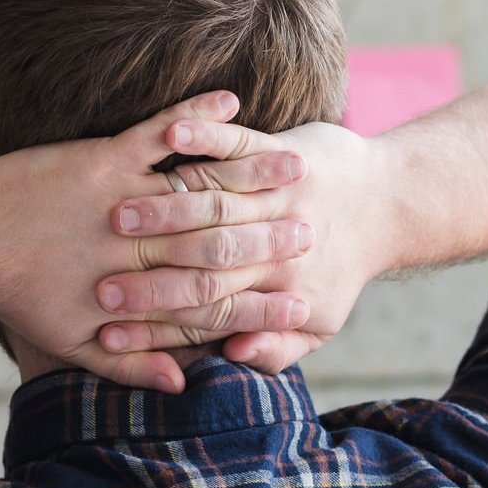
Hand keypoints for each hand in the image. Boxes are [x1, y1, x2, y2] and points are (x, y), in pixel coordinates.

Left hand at [0, 93, 317, 392]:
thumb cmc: (14, 295)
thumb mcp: (71, 343)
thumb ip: (128, 364)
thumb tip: (178, 383)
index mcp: (138, 294)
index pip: (214, 305)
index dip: (262, 305)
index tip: (304, 304)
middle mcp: (140, 249)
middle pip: (222, 244)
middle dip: (275, 236)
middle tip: (318, 227)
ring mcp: (125, 200)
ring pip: (202, 189)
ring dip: (253, 172)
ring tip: (296, 163)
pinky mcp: (103, 159)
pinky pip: (158, 133)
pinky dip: (196, 116)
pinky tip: (231, 99)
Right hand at [91, 117, 385, 373]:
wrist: (389, 203)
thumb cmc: (339, 270)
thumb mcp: (317, 323)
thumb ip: (275, 349)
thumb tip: (235, 355)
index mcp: (279, 290)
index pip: (208, 312)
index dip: (155, 326)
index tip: (106, 333)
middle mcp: (276, 242)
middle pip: (204, 259)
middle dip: (147, 274)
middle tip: (97, 284)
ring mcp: (279, 193)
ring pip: (215, 201)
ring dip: (164, 207)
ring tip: (118, 214)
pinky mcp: (280, 150)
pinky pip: (238, 142)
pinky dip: (205, 132)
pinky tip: (173, 134)